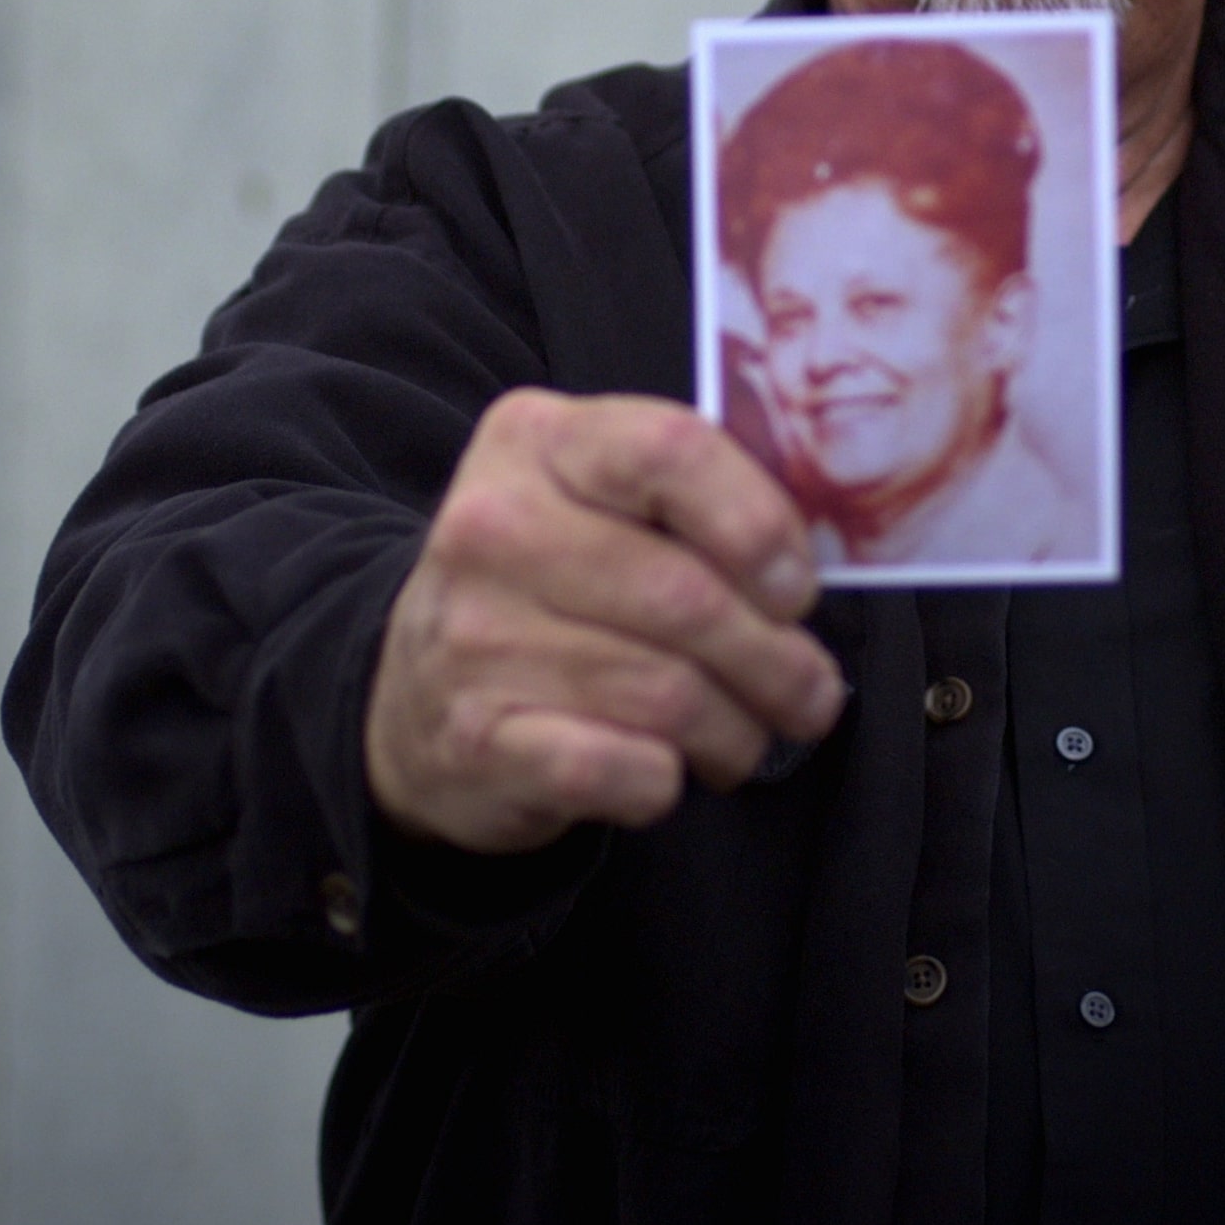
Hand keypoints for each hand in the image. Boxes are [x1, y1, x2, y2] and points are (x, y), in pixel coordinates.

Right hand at [366, 388, 846, 853]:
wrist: (407, 697)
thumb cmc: (547, 592)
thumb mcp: (598, 506)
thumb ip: (695, 502)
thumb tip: (818, 557)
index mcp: (536, 442)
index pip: (672, 451)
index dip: (760, 522)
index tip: (796, 585)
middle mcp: (493, 527)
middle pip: (686, 596)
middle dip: (777, 660)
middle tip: (810, 693)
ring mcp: (473, 636)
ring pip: (669, 693)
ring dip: (737, 730)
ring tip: (745, 736)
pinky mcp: (474, 739)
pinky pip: (624, 769)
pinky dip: (667, 781)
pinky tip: (667, 772)